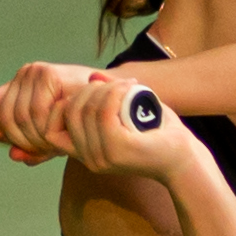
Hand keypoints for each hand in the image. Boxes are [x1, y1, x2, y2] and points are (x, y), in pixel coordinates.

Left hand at [0, 60, 99, 164]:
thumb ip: (33, 148)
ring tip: (55, 142)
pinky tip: (61, 130)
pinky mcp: (48, 75)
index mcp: (18, 87)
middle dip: (24, 141)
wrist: (115, 97)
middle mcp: (23, 75)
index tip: (9, 144)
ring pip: (19, 118)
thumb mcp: (53, 136)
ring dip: (37, 138)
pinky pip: (36, 112)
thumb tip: (14, 156)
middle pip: (6, 119)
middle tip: (44, 149)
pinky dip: (46, 128)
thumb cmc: (83, 117)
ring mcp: (34, 73)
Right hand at [60, 74, 193, 184]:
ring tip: (126, 85)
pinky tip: (128, 88)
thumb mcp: (128, 114)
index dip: (61, 106)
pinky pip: (104, 113)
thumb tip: (92, 76)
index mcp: (86, 154)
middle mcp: (90, 159)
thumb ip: (110, 98)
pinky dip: (113, 94)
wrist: (184, 160)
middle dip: (88, 91)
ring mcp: (102, 156)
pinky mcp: (118, 149)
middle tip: (116, 85)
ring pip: (86, 111)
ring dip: (105, 89)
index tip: (90, 92)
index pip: (51, 130)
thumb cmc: (159, 137)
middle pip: (69, 113)